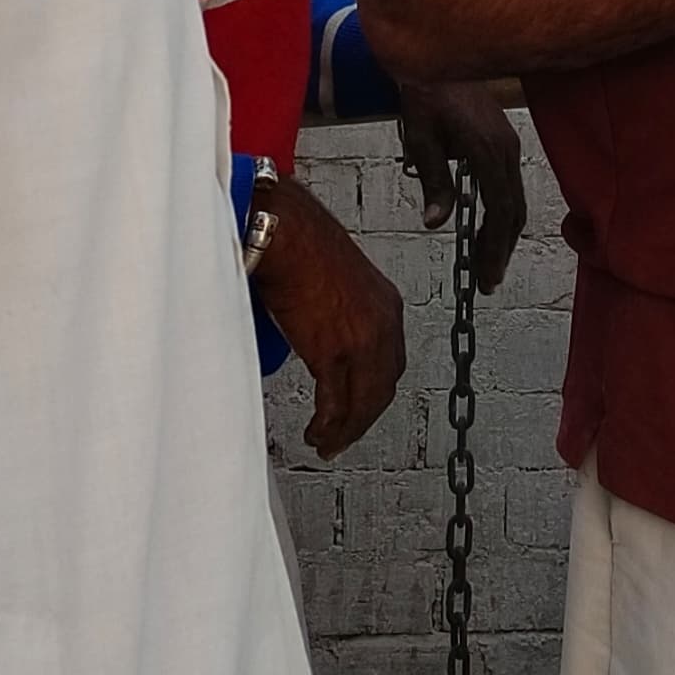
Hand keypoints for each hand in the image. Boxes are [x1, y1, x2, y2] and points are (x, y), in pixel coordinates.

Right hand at [249, 175, 406, 457]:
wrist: (283, 232)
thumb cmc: (300, 244)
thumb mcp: (337, 281)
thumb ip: (340, 313)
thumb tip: (322, 334)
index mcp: (387, 305)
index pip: (390, 363)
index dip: (376, 391)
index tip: (360, 407)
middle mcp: (383, 325)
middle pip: (382, 388)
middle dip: (363, 419)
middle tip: (344, 437)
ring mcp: (360, 341)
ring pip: (363, 403)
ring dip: (345, 430)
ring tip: (326, 443)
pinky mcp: (333, 352)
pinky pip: (335, 403)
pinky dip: (327, 426)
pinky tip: (316, 434)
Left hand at [396, 81, 529, 293]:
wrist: (438, 51)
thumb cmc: (425, 92)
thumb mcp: (421, 137)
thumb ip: (433, 180)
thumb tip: (436, 223)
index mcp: (487, 150)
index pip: (499, 210)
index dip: (495, 247)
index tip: (488, 276)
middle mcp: (506, 148)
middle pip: (513, 210)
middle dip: (500, 248)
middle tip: (486, 280)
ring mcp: (508, 142)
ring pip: (514, 199)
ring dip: (501, 232)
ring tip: (485, 262)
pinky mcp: (503, 138)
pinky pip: (509, 183)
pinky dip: (501, 210)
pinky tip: (486, 226)